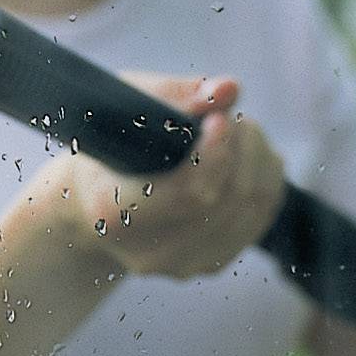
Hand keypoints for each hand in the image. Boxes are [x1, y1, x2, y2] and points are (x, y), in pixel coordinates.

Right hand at [36, 74, 285, 280]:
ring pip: (251, 208)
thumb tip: (229, 89)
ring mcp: (182, 266)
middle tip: (235, 115)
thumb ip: (174, 95)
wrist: (90, 203)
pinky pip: (259, 219)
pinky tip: (251, 157)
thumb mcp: (122, 108)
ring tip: (243, 131)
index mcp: (114, 212)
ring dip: (258, 161)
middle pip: (228, 198)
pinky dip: (265, 182)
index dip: (216, 152)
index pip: (189, 193)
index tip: (222, 117)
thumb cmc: (107, 145)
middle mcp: (150, 252)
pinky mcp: (208, 265)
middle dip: (243, 147)